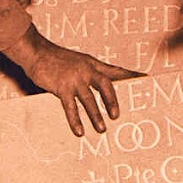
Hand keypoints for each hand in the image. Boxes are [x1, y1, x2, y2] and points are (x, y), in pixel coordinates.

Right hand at [3, 27, 136, 136]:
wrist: (35, 52)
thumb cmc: (55, 58)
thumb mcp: (77, 61)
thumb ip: (89, 71)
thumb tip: (100, 85)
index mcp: (91, 63)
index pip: (115, 70)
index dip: (131, 75)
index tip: (146, 79)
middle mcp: (86, 70)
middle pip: (105, 84)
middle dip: (113, 100)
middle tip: (117, 115)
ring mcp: (74, 78)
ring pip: (89, 99)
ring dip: (96, 115)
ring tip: (101, 129)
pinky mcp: (61, 87)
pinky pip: (70, 107)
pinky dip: (75, 120)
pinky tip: (79, 130)